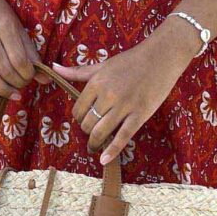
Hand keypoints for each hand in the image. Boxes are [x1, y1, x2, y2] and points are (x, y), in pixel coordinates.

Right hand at [0, 0, 46, 113]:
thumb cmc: (0, 14)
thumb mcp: (18, 27)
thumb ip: (31, 52)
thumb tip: (46, 78)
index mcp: (4, 27)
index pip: (19, 59)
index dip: (29, 73)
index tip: (33, 76)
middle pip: (5, 70)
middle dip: (18, 82)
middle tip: (24, 83)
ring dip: (5, 90)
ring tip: (15, 94)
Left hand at [53, 18, 198, 163]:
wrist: (162, 56)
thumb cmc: (131, 60)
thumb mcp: (102, 65)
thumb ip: (78, 72)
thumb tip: (54, 68)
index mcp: (97, 83)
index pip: (78, 110)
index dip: (79, 119)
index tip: (84, 120)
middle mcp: (108, 95)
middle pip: (87, 124)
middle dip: (87, 131)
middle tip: (92, 133)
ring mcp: (124, 106)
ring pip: (100, 133)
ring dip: (94, 143)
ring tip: (94, 147)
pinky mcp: (140, 115)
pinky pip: (123, 137)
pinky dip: (112, 151)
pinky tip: (104, 160)